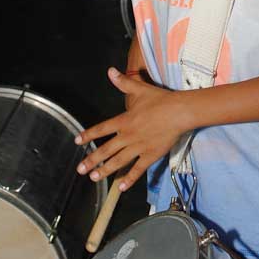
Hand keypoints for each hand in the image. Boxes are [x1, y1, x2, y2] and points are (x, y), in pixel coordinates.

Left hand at [75, 68, 188, 190]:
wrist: (180, 112)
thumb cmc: (160, 100)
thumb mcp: (140, 89)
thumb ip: (123, 82)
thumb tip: (110, 71)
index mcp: (124, 120)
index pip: (101, 129)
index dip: (88, 135)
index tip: (78, 142)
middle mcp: (128, 136)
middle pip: (106, 150)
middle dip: (92, 160)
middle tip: (80, 169)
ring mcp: (139, 147)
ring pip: (118, 161)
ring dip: (105, 170)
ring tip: (94, 178)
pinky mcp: (151, 155)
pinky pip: (138, 169)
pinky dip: (129, 179)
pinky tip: (121, 187)